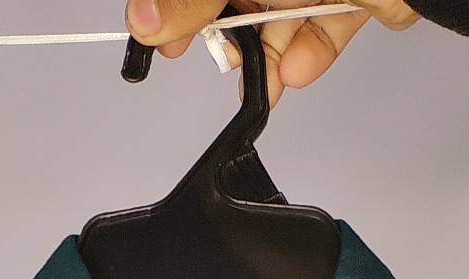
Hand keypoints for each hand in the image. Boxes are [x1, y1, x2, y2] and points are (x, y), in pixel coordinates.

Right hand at [124, 0, 418, 105]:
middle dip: (232, 35)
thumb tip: (142, 17)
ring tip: (267, 81)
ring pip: (282, 14)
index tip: (163, 39)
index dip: (178, 7)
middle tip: (222, 61)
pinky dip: (312, 50)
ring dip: (271, 54)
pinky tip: (298, 70)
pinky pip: (326, 24)